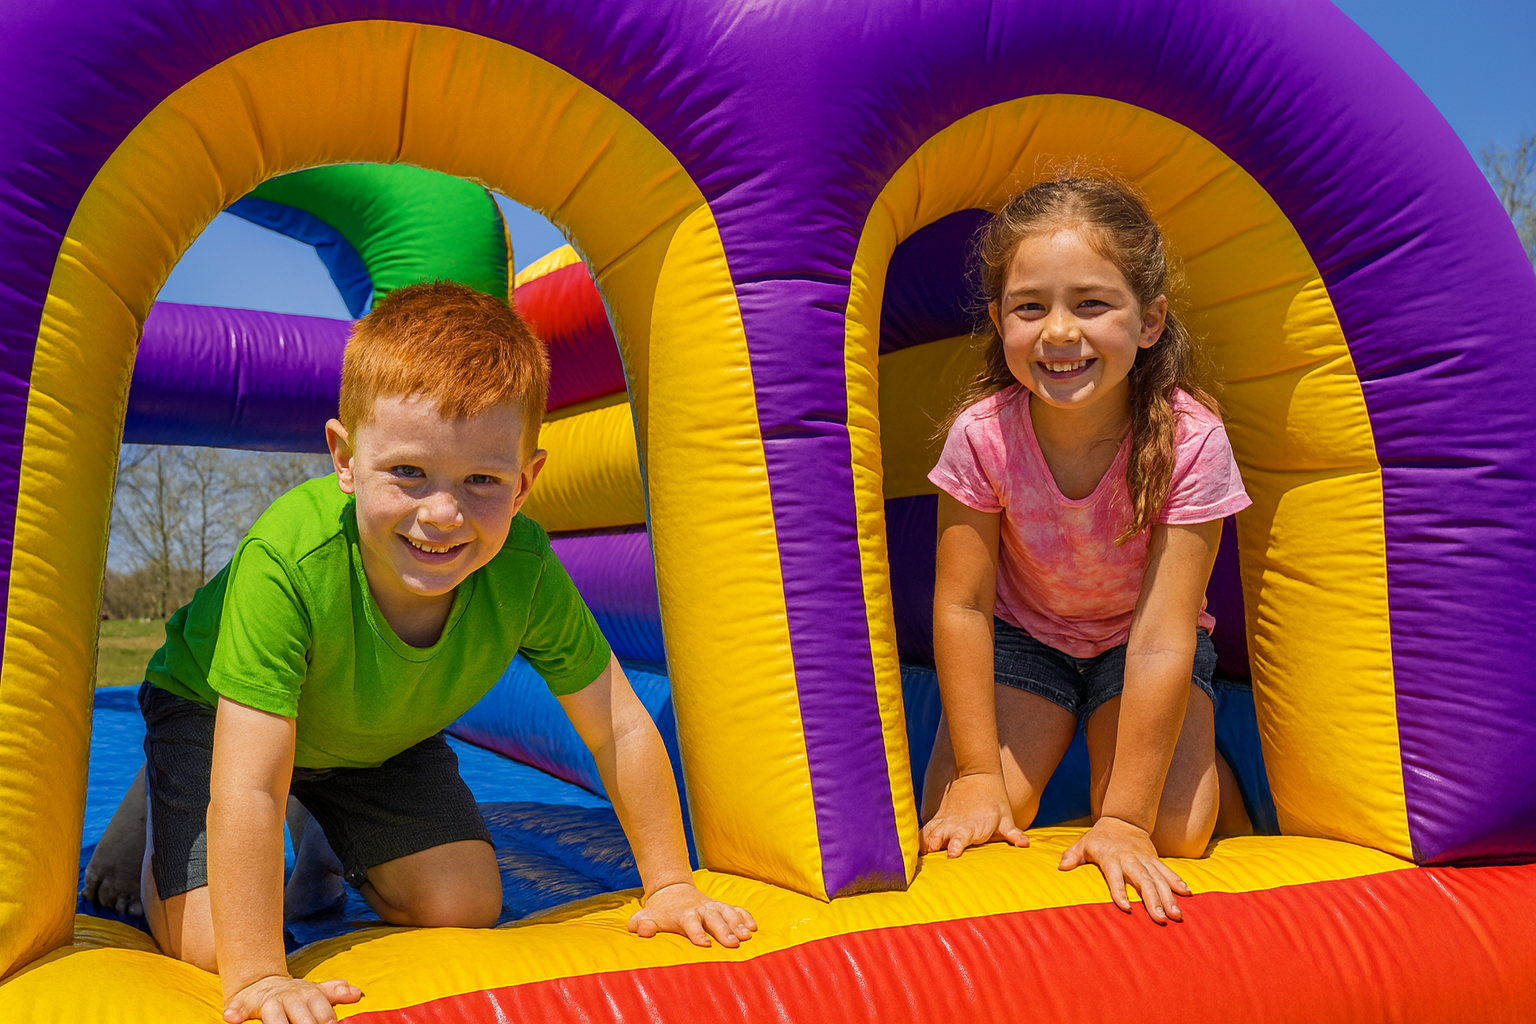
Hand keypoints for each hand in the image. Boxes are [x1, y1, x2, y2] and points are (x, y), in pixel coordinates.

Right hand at [223, 974, 361, 1023]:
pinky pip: (238, 1009)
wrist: (263, 984)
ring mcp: (267, 1002)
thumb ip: (334, 993)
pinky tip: (232, 1019)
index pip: (321, 1009)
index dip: (327, 1019)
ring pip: (273, 1015)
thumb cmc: (295, 996)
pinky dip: (235, 1013)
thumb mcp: (315, 992)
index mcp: (308, 994)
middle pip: (301, 1016)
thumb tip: (357, 993)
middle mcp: (288, 997)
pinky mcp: (243, 1005)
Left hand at [628, 882, 756, 947]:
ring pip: (728, 913)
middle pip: (714, 918)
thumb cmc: (660, 911)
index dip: (697, 933)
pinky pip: (737, 909)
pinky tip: (755, 927)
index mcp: (683, 914)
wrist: (672, 890)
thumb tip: (642, 930)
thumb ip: (642, 924)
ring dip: (738, 924)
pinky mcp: (722, 906)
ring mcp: (714, 906)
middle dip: (724, 930)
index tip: (705, 944)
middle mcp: (701, 909)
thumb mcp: (647, 916)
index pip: (691, 923)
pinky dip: (746, 916)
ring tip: (748, 936)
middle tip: (733, 943)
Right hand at [919, 772, 1029, 857]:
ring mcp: (944, 821)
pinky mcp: (937, 819)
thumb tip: (1026, 844)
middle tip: (926, 857)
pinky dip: (916, 839)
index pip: (961, 837)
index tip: (951, 854)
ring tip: (912, 857)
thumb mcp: (1006, 817)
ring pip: (926, 833)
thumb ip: (1013, 833)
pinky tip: (908, 850)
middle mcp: (955, 824)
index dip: (955, 845)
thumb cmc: (995, 801)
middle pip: (937, 836)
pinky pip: (923, 830)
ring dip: (921, 844)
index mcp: (973, 826)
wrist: (978, 775)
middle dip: (931, 846)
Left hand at [1059, 816, 1192, 923]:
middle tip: (1161, 919)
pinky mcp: (1155, 859)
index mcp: (1111, 858)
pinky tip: (1187, 893)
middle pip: (1142, 880)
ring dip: (1168, 897)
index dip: (1119, 891)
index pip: (1114, 876)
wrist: (1122, 819)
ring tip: (1176, 915)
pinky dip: (1177, 881)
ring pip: (1158, 878)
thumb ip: (1073, 856)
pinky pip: (1167, 871)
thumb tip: (1062, 867)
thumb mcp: (1083, 844)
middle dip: (1152, 900)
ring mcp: (1145, 859)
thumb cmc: (1099, 838)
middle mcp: (1130, 859)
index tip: (1125, 908)